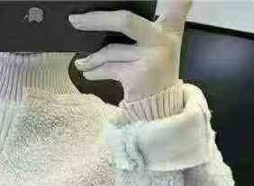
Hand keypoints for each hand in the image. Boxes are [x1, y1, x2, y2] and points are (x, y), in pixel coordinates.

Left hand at [69, 0, 191, 101]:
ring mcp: (151, 57)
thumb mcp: (159, 45)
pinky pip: (108, 69)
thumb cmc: (154, 72)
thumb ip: (144, 28)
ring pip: (111, 50)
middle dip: (96, 19)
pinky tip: (88, 73)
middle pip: (125, 20)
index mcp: (170, 27)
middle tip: (75, 20)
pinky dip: (94, 71)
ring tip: (82, 63)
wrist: (160, 108)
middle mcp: (163, 39)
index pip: (178, 3)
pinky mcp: (138, 76)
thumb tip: (104, 18)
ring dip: (91, 58)